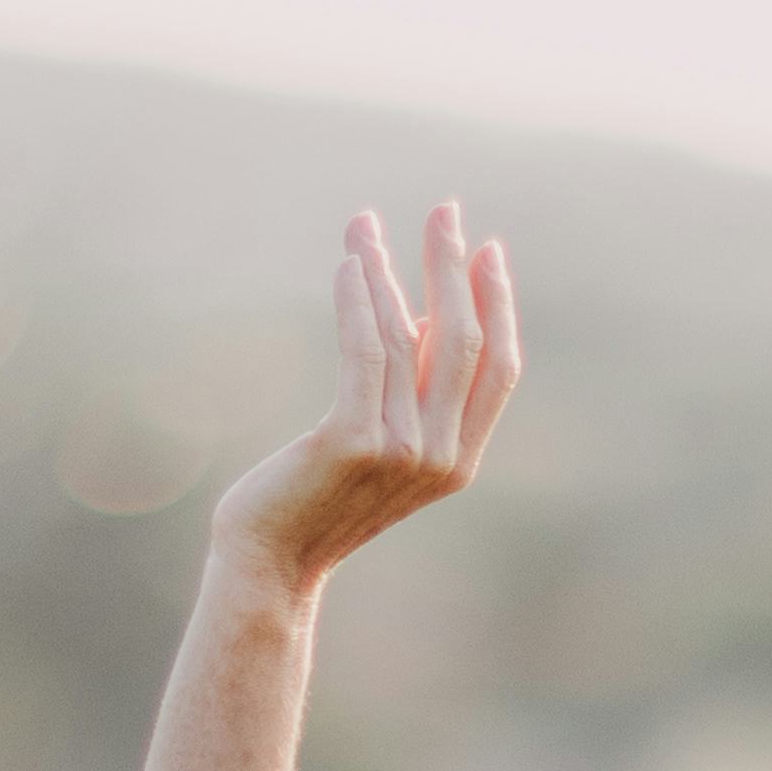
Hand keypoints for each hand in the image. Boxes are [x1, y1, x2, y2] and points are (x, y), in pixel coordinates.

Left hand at [214, 203, 519, 602]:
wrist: (271, 560)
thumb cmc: (319, 497)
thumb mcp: (380, 441)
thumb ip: (411, 390)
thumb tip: (425, 310)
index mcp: (460, 461)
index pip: (500, 369)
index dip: (499, 304)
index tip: (488, 250)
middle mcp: (440, 458)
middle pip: (464, 340)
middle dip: (455, 267)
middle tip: (445, 210)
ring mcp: (400, 451)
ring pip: (408, 336)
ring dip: (387, 270)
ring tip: (366, 224)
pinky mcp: (353, 441)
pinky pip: (365, 350)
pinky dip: (359, 299)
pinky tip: (348, 263)